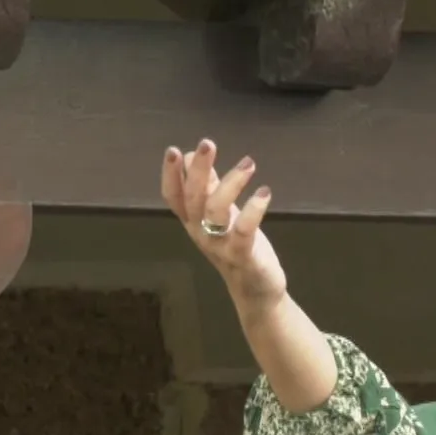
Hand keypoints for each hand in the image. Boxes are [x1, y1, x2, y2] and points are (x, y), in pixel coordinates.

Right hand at [159, 139, 285, 316]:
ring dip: (230, 183)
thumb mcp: (221, 215)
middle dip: (197, 169)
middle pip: (193, 198)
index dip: (170, 175)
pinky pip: (244, 231)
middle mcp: (201, 233)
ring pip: (215, 211)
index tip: (173, 150)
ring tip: (249, 163)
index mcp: (193, 221)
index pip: (173, 196)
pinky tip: (265, 192)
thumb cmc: (238, 247)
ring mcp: (220, 245)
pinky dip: (254, 210)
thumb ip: (208, 187)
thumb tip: (192, 156)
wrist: (256, 290)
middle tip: (207, 144)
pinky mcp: (243, 255)